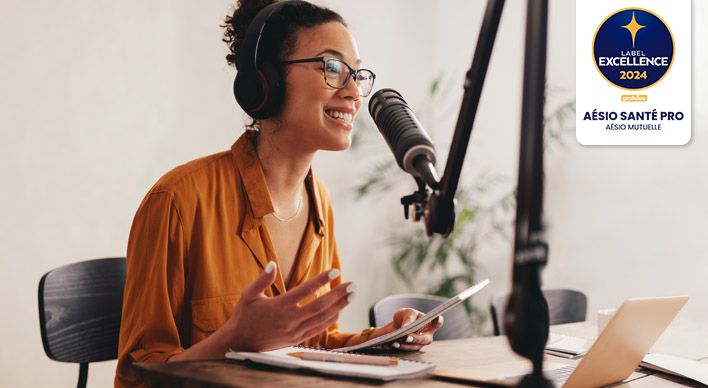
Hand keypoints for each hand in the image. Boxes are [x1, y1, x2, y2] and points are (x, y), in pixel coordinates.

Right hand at [225, 261, 356, 351]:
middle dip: (338, 294)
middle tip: (353, 285)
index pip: (304, 291)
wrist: (241, 342)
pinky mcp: (297, 339)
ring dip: (339, 306)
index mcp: (278, 306)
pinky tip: (340, 310)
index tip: (334, 271)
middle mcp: (289, 320)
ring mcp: (294, 331)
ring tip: (352, 295)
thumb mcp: (248, 295)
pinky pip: (318, 329)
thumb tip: (271, 263)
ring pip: (322, 319)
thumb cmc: (245, 316)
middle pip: (319, 306)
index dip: (321, 280)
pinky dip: (331, 320)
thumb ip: (262, 279)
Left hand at [373, 308, 443, 350]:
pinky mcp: (411, 349)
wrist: (394, 326)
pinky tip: (391, 343)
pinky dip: (398, 347)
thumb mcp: (407, 313)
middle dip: (415, 338)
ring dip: (404, 344)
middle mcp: (427, 335)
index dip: (438, 321)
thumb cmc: (405, 317)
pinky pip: (406, 350)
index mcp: (429, 323)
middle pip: (425, 339)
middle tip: (406, 336)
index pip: (437, 323)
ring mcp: (419, 344)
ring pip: (414, 346)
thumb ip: (409, 318)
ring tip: (394, 341)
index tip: (437, 318)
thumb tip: (406, 328)